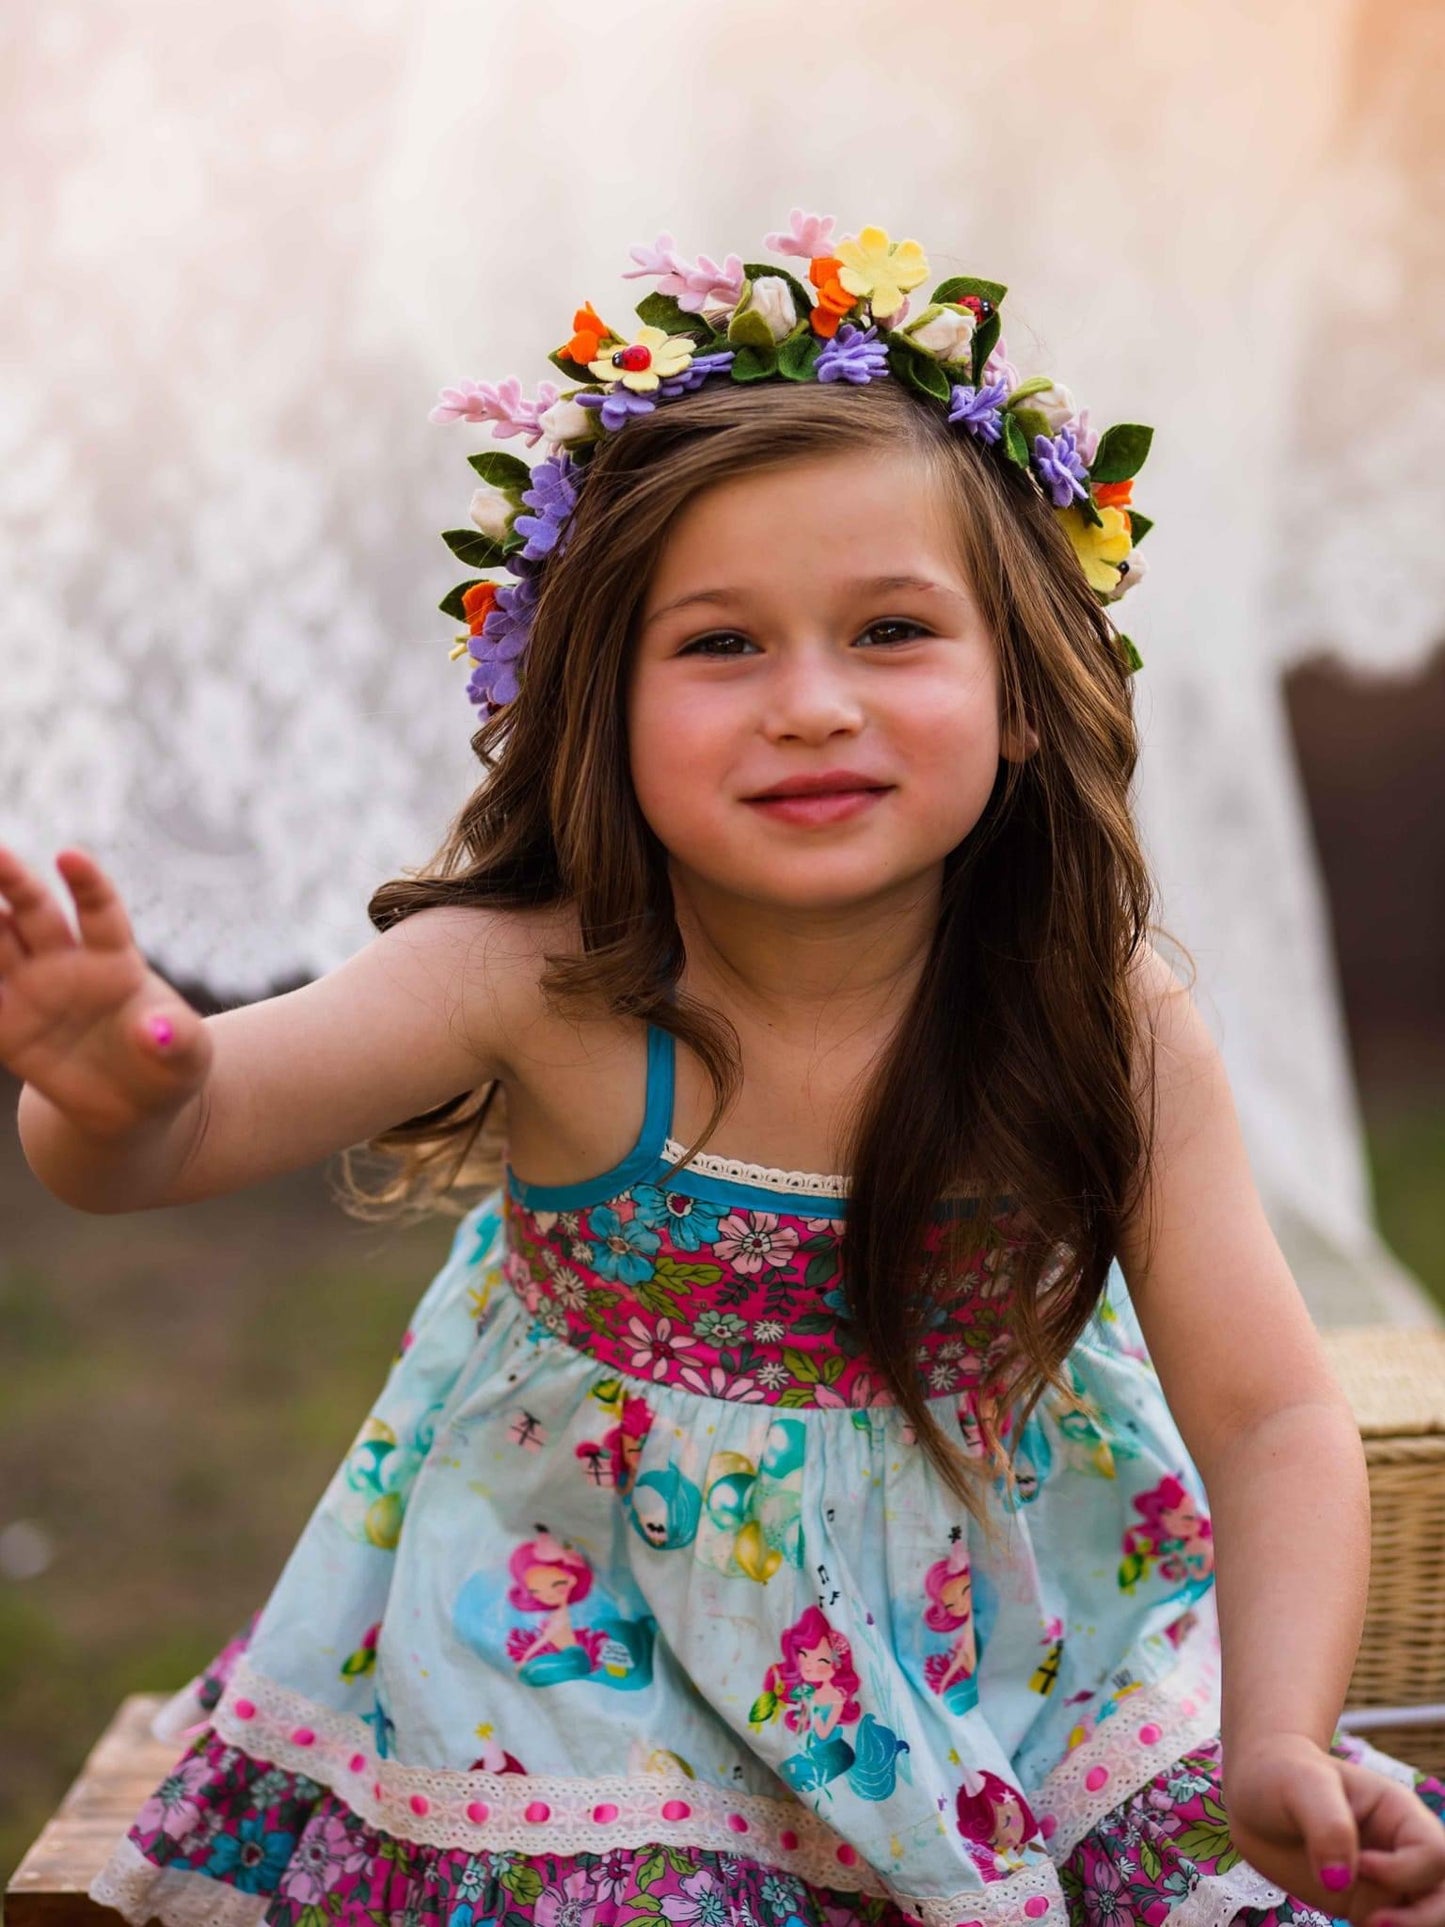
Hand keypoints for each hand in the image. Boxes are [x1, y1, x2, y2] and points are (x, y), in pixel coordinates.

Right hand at [0, 845, 210, 1137]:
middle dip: (15, 882)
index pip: (99, 911)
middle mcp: (66, 963)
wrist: (133, 1105)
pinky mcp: (6, 1026)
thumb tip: (155, 1032)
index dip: (86, 884)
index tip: (70, 857)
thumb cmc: (167, 1063)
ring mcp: (31, 991)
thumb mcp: (187, 1055)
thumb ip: (177, 1039)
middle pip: (36, 912)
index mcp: (115, 958)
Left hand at [1225, 1733, 1444, 1926]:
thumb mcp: (1300, 1784)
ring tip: (1361, 1926)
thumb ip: (1326, 1826)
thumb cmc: (1280, 1774)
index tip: (1359, 1866)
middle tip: (1370, 1923)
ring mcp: (1385, 1882)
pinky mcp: (1364, 1905)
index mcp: (1399, 1812)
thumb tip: (1340, 1881)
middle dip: (1422, 1918)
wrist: (1252, 1797)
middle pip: (1444, 1895)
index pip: (1434, 1853)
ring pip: (1426, 1918)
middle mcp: (1400, 1850)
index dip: (1403, 1870)